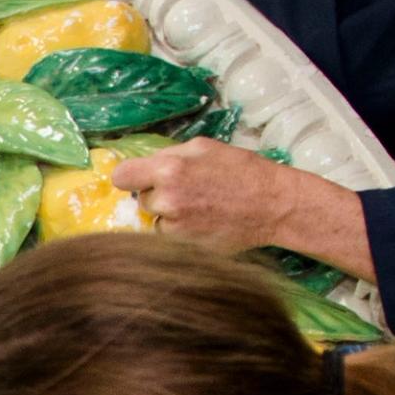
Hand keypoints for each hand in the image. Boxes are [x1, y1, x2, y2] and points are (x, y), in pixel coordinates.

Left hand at [110, 140, 370, 270]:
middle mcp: (167, 200)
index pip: (121, 176)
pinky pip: (170, 238)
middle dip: (157, 195)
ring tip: (198, 209)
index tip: (138, 179)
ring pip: (155, 221)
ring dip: (168, 216)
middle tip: (185, 192)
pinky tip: (203, 224)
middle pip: (141, 199)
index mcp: (169, 169)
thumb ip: (169, 155)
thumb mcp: (204, 147)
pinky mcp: (185, 247)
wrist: (273, 205)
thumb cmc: (242, 171)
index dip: (130, 176)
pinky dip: (181, 233)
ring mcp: (175, 228)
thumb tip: (142, 165)